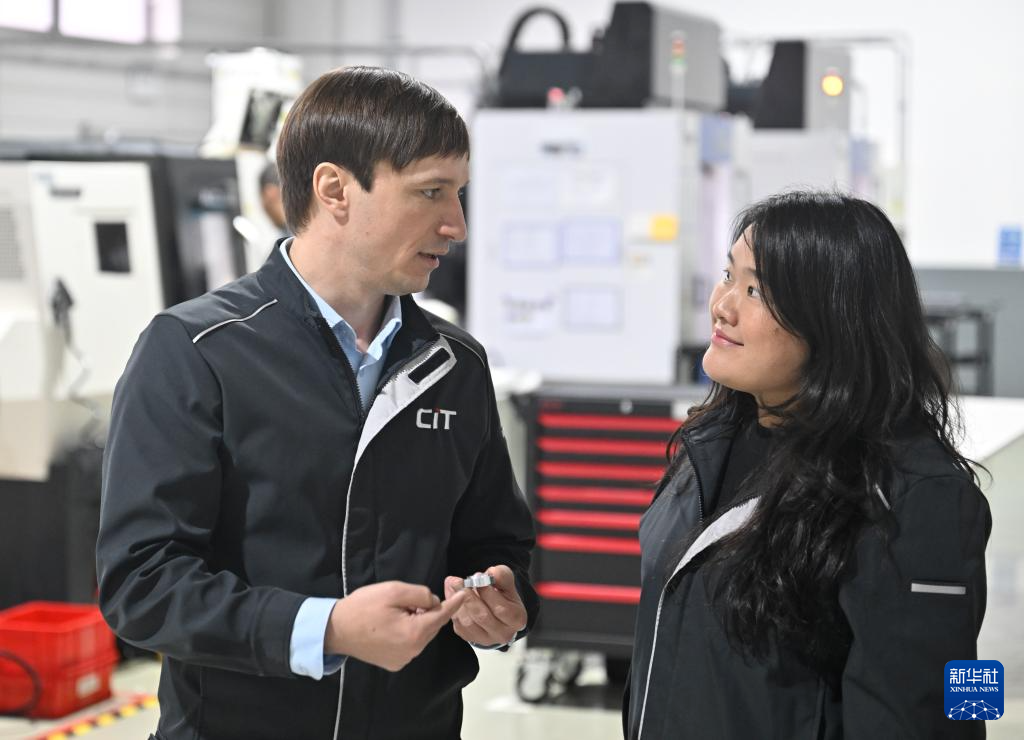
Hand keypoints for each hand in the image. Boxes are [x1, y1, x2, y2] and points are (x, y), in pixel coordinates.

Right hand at [325, 581, 466, 671]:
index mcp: (415, 633)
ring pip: (421, 635)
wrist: (335, 630)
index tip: (465, 594)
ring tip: (396, 612)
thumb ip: (420, 595)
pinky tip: (391, 625)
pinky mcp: (394, 663)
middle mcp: (413, 650)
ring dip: (417, 622)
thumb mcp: (394, 591)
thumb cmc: (363, 608)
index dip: (454, 603)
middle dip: (427, 611)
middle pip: (432, 625)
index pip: (441, 615)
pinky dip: (408, 633)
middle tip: (408, 600)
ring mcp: (403, 659)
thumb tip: (433, 602)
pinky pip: (410, 644)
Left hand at [443, 565, 526, 646]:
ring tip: (453, 585)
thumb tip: (491, 573)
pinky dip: (453, 609)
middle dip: (468, 597)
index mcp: (516, 619)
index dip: (486, 592)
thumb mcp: (507, 582)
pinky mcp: (471, 638)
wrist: (496, 609)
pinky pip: (459, 625)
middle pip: (482, 616)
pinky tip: (452, 595)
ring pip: (468, 622)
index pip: (500, 608)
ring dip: (458, 602)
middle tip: (458, 581)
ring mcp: (486, 638)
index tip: (477, 577)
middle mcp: (503, 633)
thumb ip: (502, 575)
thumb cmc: (503, 595)